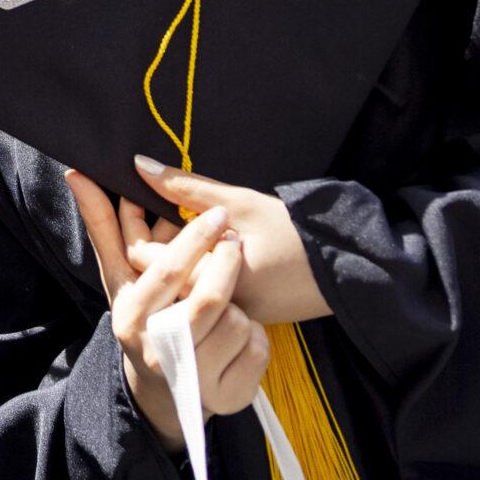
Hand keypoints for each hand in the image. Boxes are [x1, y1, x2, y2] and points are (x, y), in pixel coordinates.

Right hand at [66, 172, 271, 449]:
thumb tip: (76, 172)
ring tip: (230, 299)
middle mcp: (158, 352)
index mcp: (132, 316)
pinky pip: (257, 349)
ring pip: (236, 323)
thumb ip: (102, 225)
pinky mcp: (226, 395)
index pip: (170, 271)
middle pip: (208, 298)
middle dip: (227, 263)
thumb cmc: (142, 318)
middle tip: (236, 239)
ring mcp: (193, 379)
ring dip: (242, 305)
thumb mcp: (120, 277)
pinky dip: (256, 334)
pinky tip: (240, 333)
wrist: (161, 392)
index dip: (196, 239)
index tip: (219, 214)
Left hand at [133, 157, 332, 324]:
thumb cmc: (296, 234)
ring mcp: (224, 315)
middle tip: (144, 197)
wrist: (348, 271)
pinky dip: (193, 262)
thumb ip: (186, 187)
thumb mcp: (240, 203)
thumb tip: (139, 165)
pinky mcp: (239, 314)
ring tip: (171, 211)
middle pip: (157, 272)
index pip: (145, 258)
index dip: (131, 222)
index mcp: (206, 282)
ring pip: (178, 280)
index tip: (130, 192)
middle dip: (146, 233)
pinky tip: (198, 234)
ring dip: (170, 248)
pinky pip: (200, 289)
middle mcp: (210, 307)